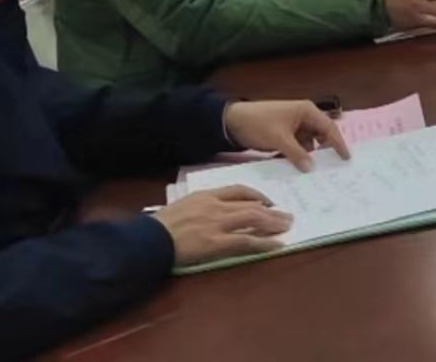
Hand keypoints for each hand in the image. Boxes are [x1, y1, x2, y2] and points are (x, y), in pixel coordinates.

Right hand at [153, 185, 292, 267]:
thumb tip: (210, 213)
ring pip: (254, 218)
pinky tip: (276, 245)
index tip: (267, 201)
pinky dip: (264, 243)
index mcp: (205, 195)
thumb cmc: (159, 226)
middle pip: (251, 204)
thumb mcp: (181, 207)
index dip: (256, 195)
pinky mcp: (216, 242)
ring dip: (273, 223)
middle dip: (272, 210)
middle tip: (286, 215)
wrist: (148, 240)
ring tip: (287, 227)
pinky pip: (247, 240)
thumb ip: (198, 207)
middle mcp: (215, 205)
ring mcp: (217, 223)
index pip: (237, 189)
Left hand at [223, 99, 350, 171]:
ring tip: (313, 175)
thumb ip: (297, 154)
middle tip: (330, 170)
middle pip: (320, 136)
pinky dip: (297, 157)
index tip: (346, 158)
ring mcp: (294, 127)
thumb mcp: (279, 139)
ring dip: (308, 157)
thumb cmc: (259, 123)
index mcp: (306, 111)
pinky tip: (297, 170)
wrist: (232, 122)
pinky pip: (297, 148)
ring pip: (308, 144)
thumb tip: (311, 168)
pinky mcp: (285, 135)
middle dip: (324, 152)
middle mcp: (303, 117)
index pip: (329, 128)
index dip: (338, 143)